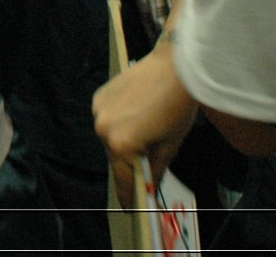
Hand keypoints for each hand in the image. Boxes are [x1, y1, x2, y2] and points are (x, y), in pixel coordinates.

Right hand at [91, 42, 198, 208]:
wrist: (172, 67)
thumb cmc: (177, 107)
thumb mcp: (171, 144)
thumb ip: (156, 168)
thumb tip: (150, 184)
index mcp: (121, 144)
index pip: (122, 179)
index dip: (129, 196)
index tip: (132, 208)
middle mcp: (103, 129)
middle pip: (114, 158)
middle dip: (129, 164)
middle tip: (145, 166)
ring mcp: (98, 111)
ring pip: (110, 138)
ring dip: (124, 142)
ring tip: (145, 133)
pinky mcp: (99, 97)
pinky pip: (107, 119)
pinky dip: (118, 124)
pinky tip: (136, 115)